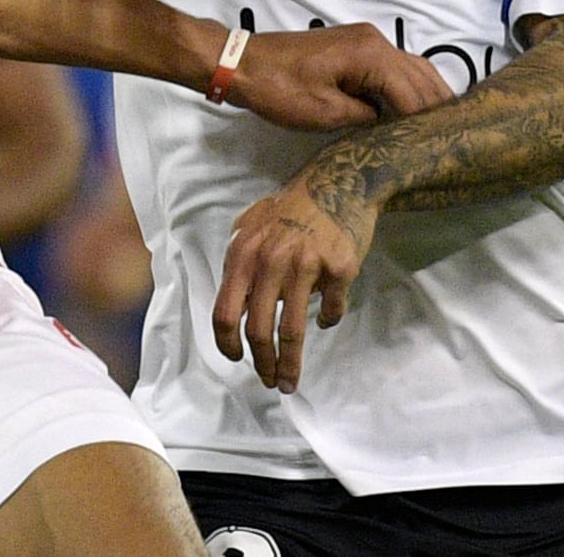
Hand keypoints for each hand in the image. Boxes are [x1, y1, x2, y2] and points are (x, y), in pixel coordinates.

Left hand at [213, 175, 375, 393]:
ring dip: (290, 365)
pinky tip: (326, 318)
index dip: (227, 344)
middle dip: (261, 364)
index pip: (224, 312)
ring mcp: (307, 265)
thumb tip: (234, 308)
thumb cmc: (289, 207)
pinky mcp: (339, 268)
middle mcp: (271, 260)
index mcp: (243, 253)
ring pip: (292, 331)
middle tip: (268, 381)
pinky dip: (328, 319)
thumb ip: (239, 265)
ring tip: (289, 381)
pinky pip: (331, 309)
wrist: (339, 181)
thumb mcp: (250, 227)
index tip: (236, 360)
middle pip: (257, 330)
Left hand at [224, 23, 454, 129]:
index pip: (414, 92)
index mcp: (371, 55)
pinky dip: (408, 87)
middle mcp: (376, 41)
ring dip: (426, 95)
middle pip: (421, 75)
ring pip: (411, 68)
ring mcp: (366, 40)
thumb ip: (367, 119)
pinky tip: (413, 110)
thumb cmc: (281, 90)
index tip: (445, 147)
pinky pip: (394, 66)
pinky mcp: (355, 46)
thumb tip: (393, 127)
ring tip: (441, 127)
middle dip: (437, 106)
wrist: (244, 63)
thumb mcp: (326, 113)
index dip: (428, 122)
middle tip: (456, 139)